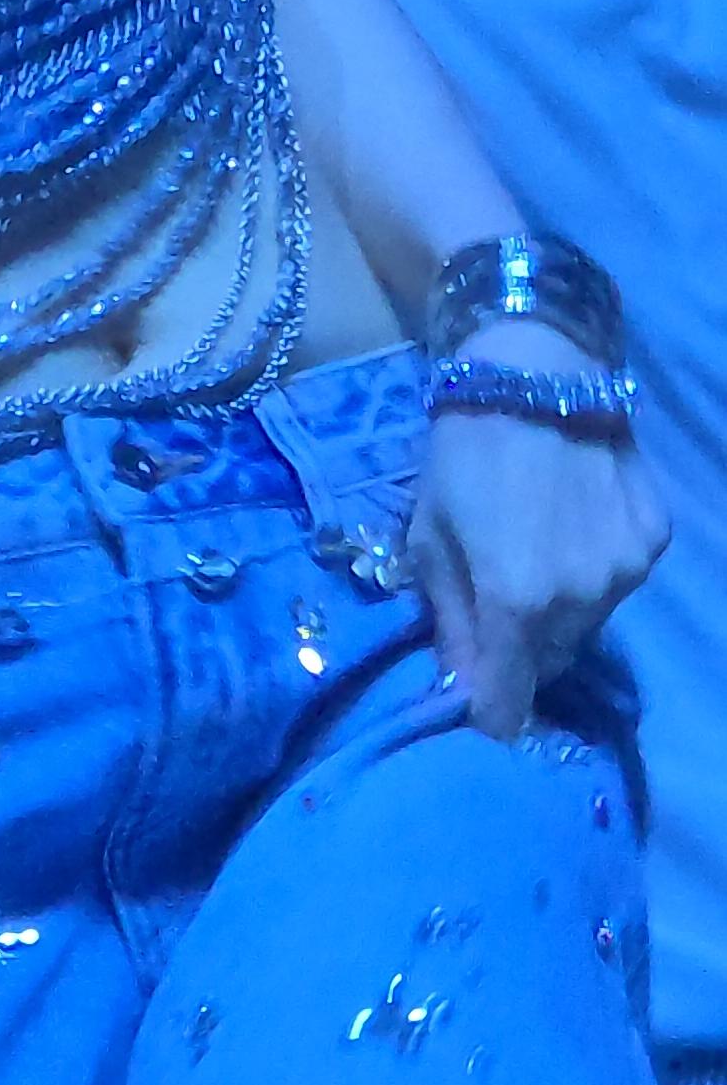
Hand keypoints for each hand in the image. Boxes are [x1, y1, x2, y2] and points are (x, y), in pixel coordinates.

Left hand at [409, 337, 668, 744]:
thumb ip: (449, 623)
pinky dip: (594, 571)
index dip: (489, 711)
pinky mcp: (654, 539)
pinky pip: (618, 583)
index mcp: (515, 604)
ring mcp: (626, 570)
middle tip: (496, 607)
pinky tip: (572, 526)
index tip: (476, 699)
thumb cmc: (461, 454)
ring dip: (559, 612)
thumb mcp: (430, 539)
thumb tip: (461, 693)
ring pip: (588, 626)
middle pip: (550, 665)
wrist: (532, 372)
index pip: (509, 706)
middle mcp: (581, 599)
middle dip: (520, 653)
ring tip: (534, 554)